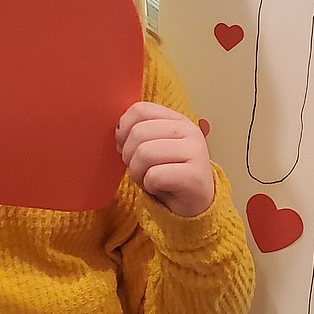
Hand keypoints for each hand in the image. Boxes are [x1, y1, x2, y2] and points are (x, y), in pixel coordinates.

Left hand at [116, 102, 214, 217]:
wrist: (194, 204)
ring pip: (144, 153)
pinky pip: (154, 175)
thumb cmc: (170, 175)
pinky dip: (149, 185)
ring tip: (149, 179)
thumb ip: (140, 132)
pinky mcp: (194, 175)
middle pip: (139, 132)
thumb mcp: (155, 147)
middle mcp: (189, 131)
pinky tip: (159, 187)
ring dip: (138, 172)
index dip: (124, 129)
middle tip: (139, 168)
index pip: (140, 110)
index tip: (126, 146)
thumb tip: (119, 132)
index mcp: (178, 120)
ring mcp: (195, 151)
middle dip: (129, 156)